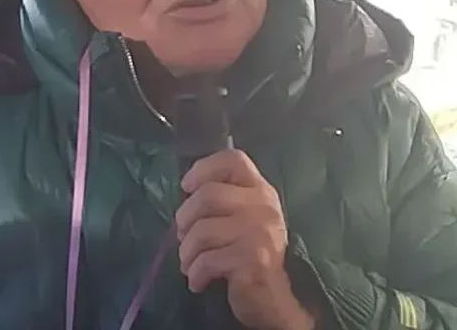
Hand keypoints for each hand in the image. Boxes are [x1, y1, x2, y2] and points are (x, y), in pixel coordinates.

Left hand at [175, 149, 314, 329]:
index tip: (187, 186)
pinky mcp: (252, 259)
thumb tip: (186, 191)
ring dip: (186, 251)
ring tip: (189, 263)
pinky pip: (206, 260)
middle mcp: (264, 205)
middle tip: (183, 237)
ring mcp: (260, 231)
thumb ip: (224, 197)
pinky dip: (194, 273)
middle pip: (207, 195)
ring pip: (201, 230)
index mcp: (261, 190)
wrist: (273, 298)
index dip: (204, 168)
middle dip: (184, 218)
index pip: (234, 160)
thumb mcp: (243, 217)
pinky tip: (198, 281)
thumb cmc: (249, 253)